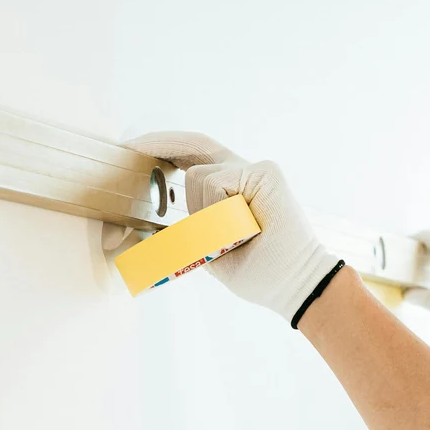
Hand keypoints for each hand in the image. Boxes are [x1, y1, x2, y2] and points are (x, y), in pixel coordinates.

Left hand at [123, 131, 340, 323]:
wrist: (295, 285)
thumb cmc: (260, 274)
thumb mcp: (211, 251)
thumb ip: (189, 230)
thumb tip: (148, 226)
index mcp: (233, 190)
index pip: (195, 155)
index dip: (166, 144)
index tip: (134, 145)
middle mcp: (245, 173)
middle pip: (193, 155)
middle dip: (163, 151)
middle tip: (136, 155)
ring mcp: (256, 170)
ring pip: (198, 178)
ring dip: (206, 217)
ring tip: (235, 239)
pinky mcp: (265, 172)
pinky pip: (217, 184)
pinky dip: (219, 215)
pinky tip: (242, 230)